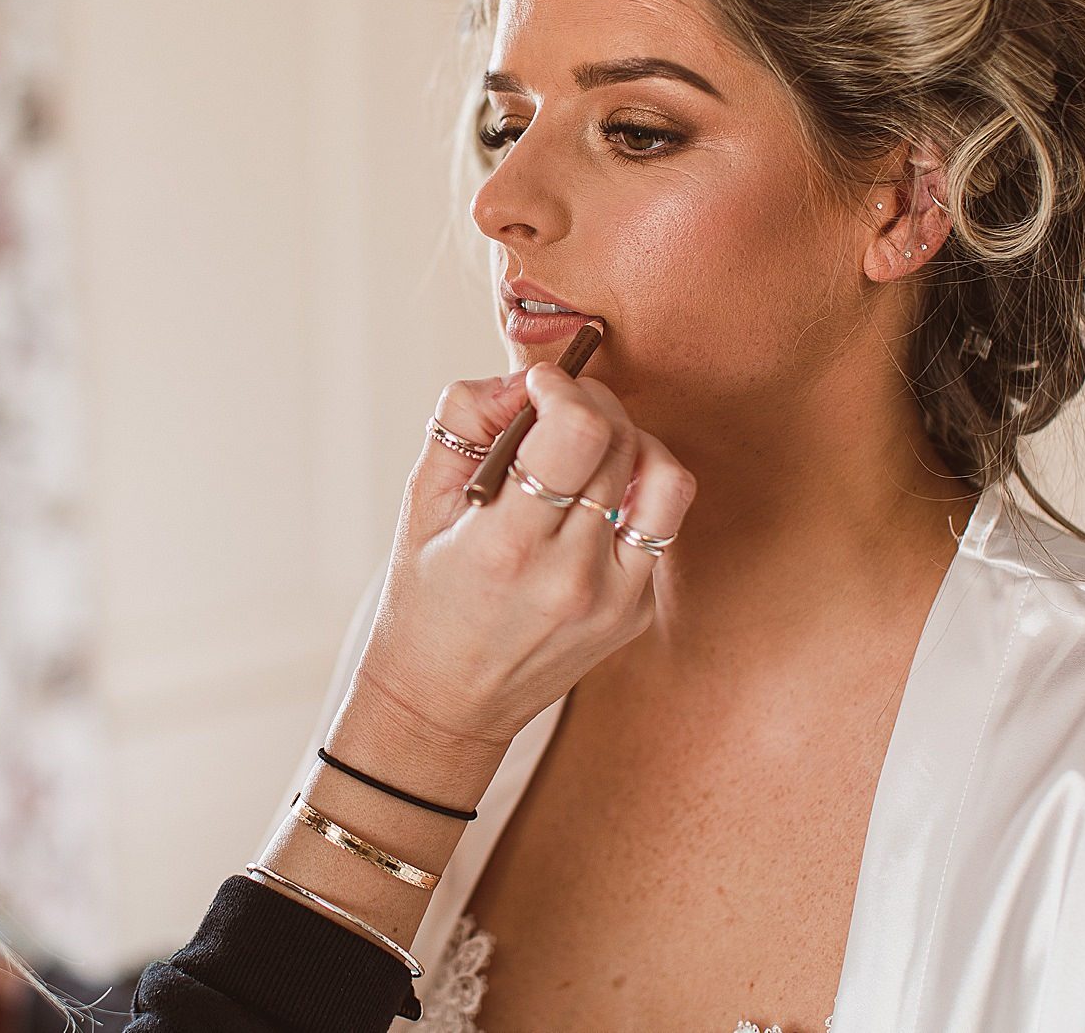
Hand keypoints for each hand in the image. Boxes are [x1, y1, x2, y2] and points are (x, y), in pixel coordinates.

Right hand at [338, 363, 695, 796]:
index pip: (577, 432)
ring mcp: (614, 598)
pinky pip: (663, 522)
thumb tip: (523, 381)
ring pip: (664, 476)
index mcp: (508, 545)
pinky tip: (594, 496)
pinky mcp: (636, 610)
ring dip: (630, 441)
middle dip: (589, 402)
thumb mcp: (421, 500)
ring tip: (587, 448)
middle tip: (554, 409)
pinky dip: (635, 489)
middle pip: (620, 442)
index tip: (538, 386)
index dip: (564, 387)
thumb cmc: (426, 596)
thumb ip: (466, 420)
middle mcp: (571, 574)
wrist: (445, 702)